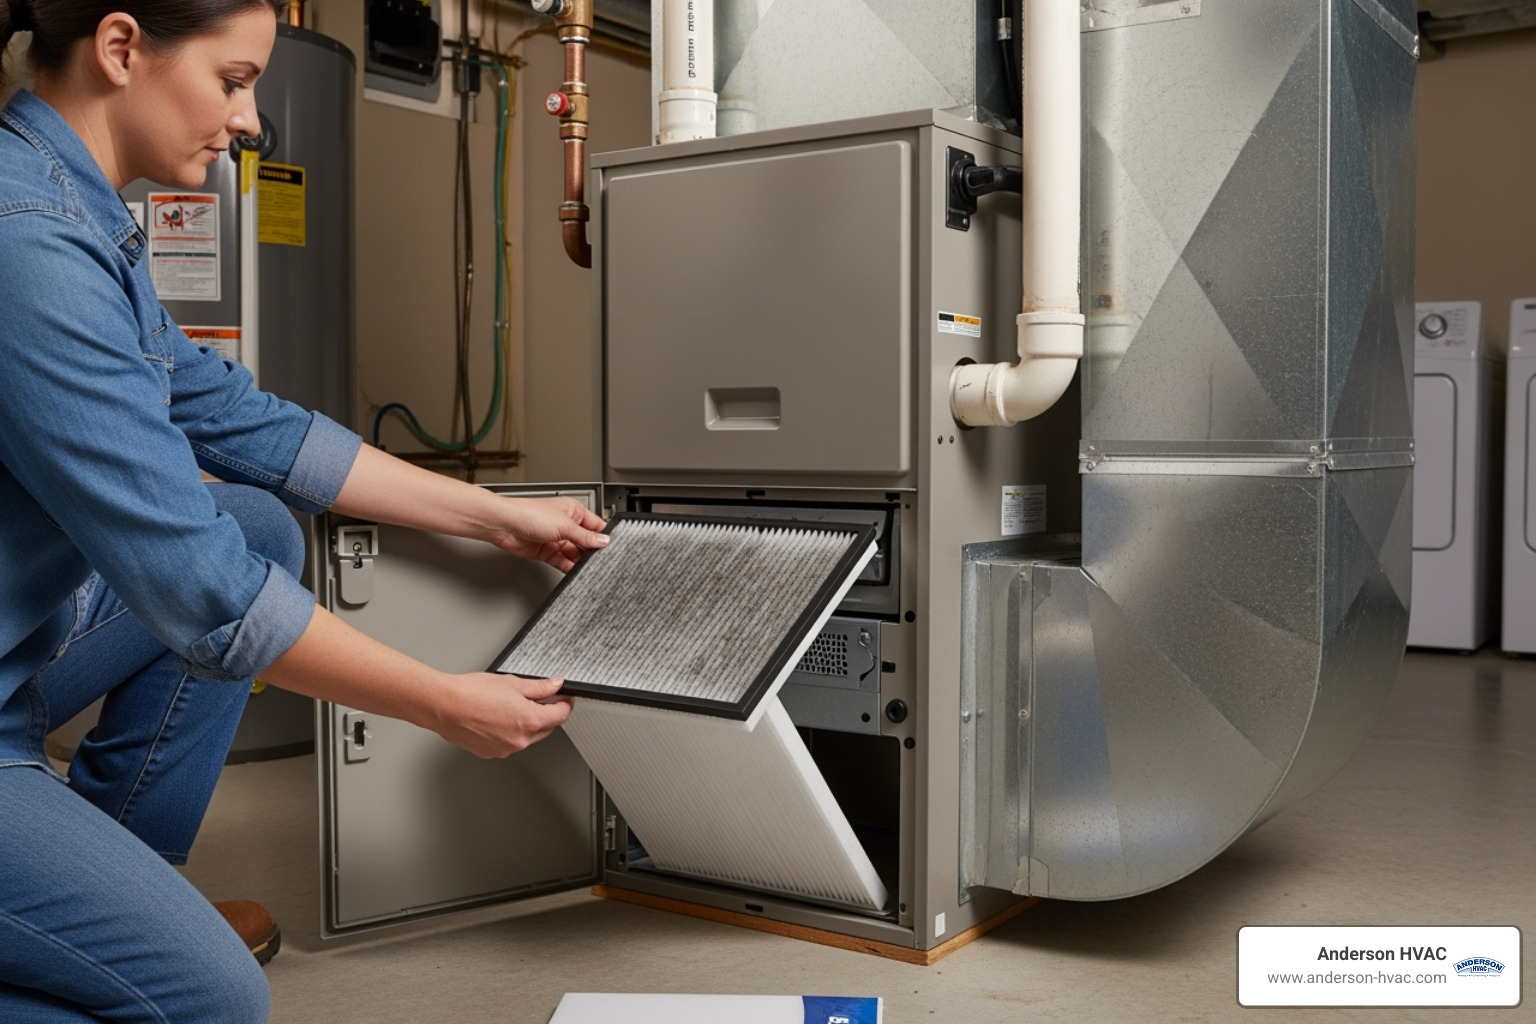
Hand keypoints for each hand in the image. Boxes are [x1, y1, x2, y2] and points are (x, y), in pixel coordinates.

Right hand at [429, 672, 572, 757]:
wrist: (444, 706)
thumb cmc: (472, 693)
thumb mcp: (512, 683)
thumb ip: (539, 687)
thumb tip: (555, 684)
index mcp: (530, 720)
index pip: (561, 715)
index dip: (565, 704)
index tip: (564, 698)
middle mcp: (521, 739)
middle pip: (546, 728)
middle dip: (546, 714)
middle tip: (537, 698)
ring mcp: (506, 749)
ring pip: (528, 737)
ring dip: (527, 724)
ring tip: (509, 706)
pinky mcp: (492, 753)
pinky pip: (510, 743)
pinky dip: (510, 732)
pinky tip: (497, 718)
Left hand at [490, 496, 608, 571]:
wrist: (505, 525)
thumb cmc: (529, 514)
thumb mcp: (564, 525)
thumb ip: (585, 536)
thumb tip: (603, 541)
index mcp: (573, 511)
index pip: (595, 526)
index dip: (603, 537)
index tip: (612, 548)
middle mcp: (566, 525)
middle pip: (586, 541)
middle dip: (592, 551)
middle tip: (602, 561)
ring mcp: (556, 539)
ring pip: (575, 553)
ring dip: (581, 561)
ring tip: (589, 568)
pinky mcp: (547, 552)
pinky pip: (563, 562)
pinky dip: (569, 567)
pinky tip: (576, 572)